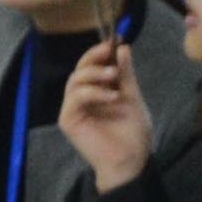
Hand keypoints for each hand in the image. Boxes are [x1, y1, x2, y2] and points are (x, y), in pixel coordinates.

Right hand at [55, 37, 150, 189]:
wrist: (130, 160)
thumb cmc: (132, 133)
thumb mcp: (132, 97)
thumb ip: (125, 74)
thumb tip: (122, 48)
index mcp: (95, 92)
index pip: (90, 67)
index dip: (98, 53)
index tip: (114, 41)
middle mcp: (81, 99)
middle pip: (78, 70)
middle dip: (93, 58)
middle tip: (109, 54)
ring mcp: (73, 109)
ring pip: (74, 81)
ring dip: (94, 75)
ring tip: (114, 78)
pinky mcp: (68, 120)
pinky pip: (74, 98)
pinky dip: (92, 92)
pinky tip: (111, 96)